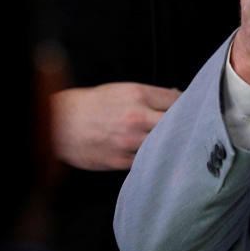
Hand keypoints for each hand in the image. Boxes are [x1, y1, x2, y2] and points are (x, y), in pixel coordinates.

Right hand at [50, 82, 180, 170]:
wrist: (59, 123)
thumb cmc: (92, 104)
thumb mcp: (122, 89)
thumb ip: (151, 94)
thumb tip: (177, 95)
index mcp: (138, 95)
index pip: (177, 100)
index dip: (187, 104)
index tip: (190, 108)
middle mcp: (136, 118)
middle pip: (176, 122)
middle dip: (184, 124)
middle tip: (189, 126)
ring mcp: (128, 141)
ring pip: (164, 143)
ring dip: (171, 142)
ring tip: (175, 141)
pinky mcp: (120, 160)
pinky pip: (147, 160)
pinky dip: (154, 156)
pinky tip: (157, 154)